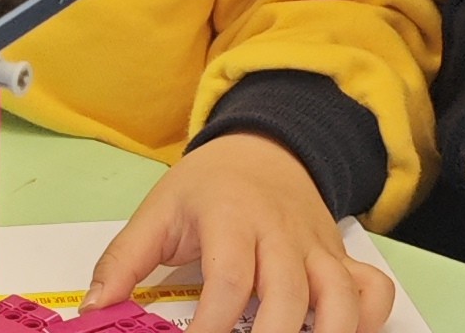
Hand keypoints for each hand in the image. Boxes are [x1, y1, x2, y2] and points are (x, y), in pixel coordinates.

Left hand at [86, 132, 392, 332]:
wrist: (263, 149)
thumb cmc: (206, 188)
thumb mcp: (158, 212)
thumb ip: (124, 261)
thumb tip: (93, 309)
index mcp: (230, 216)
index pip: (229, 277)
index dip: (215, 325)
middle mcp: (280, 232)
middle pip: (288, 295)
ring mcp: (317, 248)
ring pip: (341, 297)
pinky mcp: (342, 259)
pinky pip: (371, 291)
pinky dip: (365, 320)